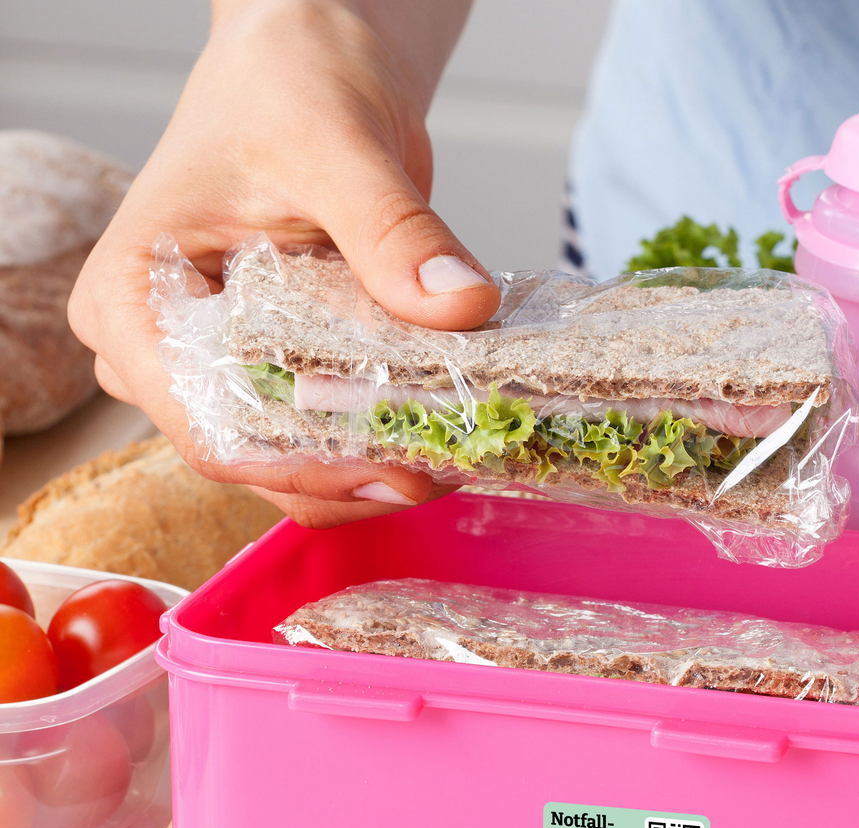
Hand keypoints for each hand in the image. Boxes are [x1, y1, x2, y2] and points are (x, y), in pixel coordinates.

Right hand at [69, 0, 498, 526]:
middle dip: (348, 470)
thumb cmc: (286, 82)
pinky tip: (438, 427)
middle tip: (442, 467)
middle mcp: (168, 348)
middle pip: (254, 455)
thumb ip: (393, 232)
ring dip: (372, 460)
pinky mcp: (279, 363)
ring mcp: (224, 362)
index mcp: (136, 301)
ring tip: (450, 450)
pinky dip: (381, 433)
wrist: (311, 62)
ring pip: (293, 455)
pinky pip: (325, 425)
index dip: (303, 466)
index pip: (208, 424)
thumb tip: (459, 304)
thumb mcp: (336, 145)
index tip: (396, 470)